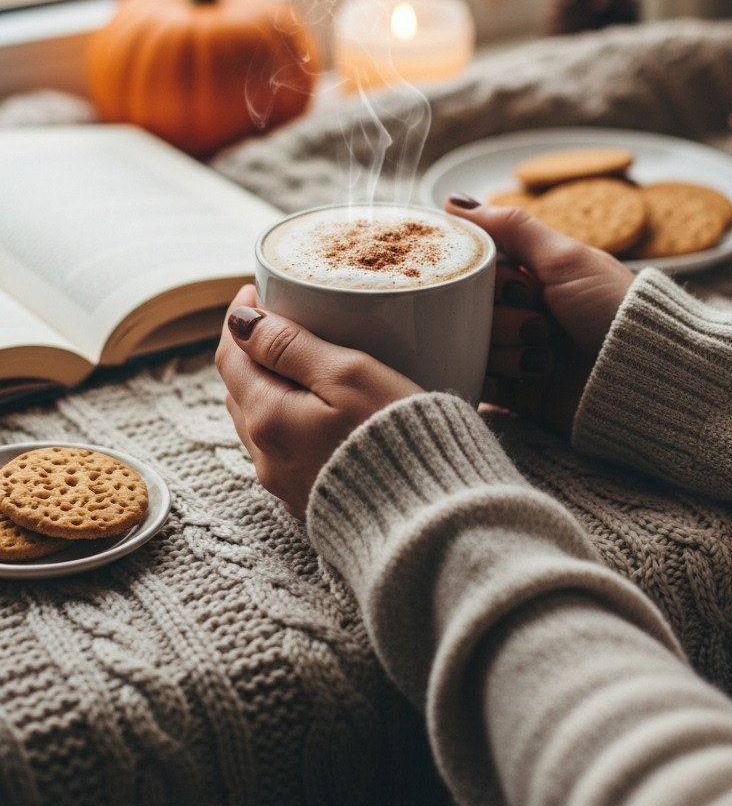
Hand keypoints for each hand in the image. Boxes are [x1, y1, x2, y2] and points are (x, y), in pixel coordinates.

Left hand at [215, 284, 420, 517]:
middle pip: (240, 389)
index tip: (257, 288)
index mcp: (266, 418)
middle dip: (251, 350)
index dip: (239, 318)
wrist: (428, 517)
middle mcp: (265, 455)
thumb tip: (241, 319)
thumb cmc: (393, 437)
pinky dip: (289, 417)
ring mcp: (284, 482)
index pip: (230, 357)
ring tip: (302, 359)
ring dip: (269, 386)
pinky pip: (284, 448)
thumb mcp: (346, 375)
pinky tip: (319, 409)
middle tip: (280, 318)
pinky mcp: (308, 499)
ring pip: (259, 419)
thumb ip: (289, 345)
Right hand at [445, 197, 634, 433]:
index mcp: (534, 275)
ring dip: (507, 351)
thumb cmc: (613, 308)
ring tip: (545, 356)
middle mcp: (523, 310)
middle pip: (471, 308)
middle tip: (540, 322)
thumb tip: (455, 201)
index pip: (478, 268)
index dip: (484, 276)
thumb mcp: (565, 259)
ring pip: (475, 346)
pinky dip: (496, 380)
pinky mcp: (518, 392)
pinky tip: (525, 378)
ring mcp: (519, 352)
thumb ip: (511, 228)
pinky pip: (480, 383)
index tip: (514, 284)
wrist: (643, 375)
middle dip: (503, 317)